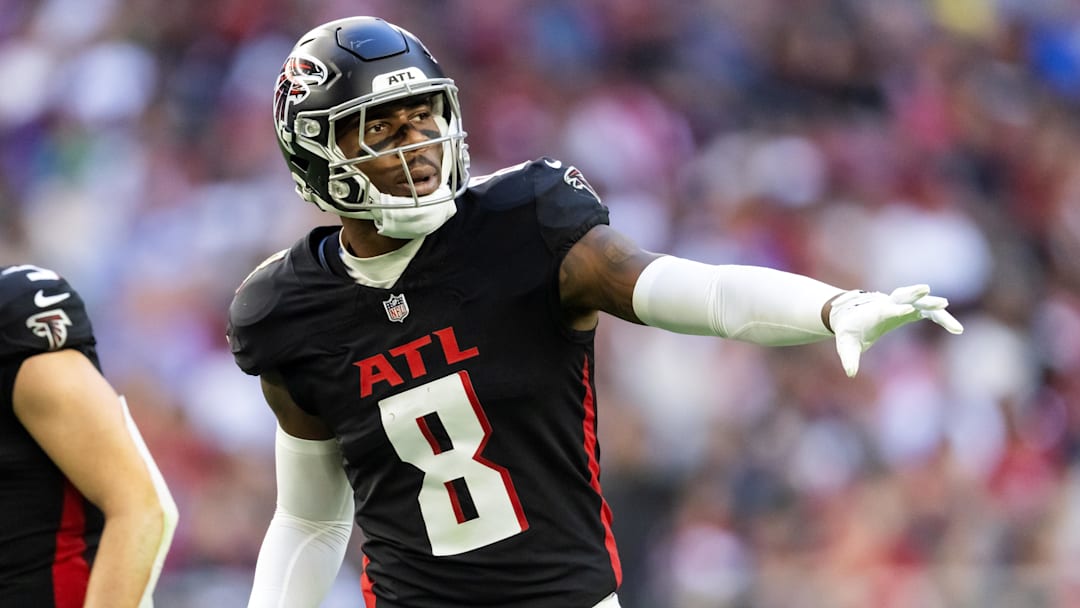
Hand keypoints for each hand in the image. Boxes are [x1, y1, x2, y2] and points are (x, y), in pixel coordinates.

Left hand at [828, 284, 962, 376]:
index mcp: (876, 312)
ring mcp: (900, 305)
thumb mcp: (846, 345)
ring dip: (933, 304)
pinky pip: (927, 311)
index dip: (897, 308)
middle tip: (934, 297)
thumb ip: (849, 358)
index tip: (907, 310)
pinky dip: (939, 317)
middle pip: (906, 297)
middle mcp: (889, 304)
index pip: (888, 308)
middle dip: (917, 296)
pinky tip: (955, 328)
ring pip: (920, 302)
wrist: (849, 316)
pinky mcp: (908, 310)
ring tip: (948, 307)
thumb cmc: (849, 331)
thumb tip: (850, 373)